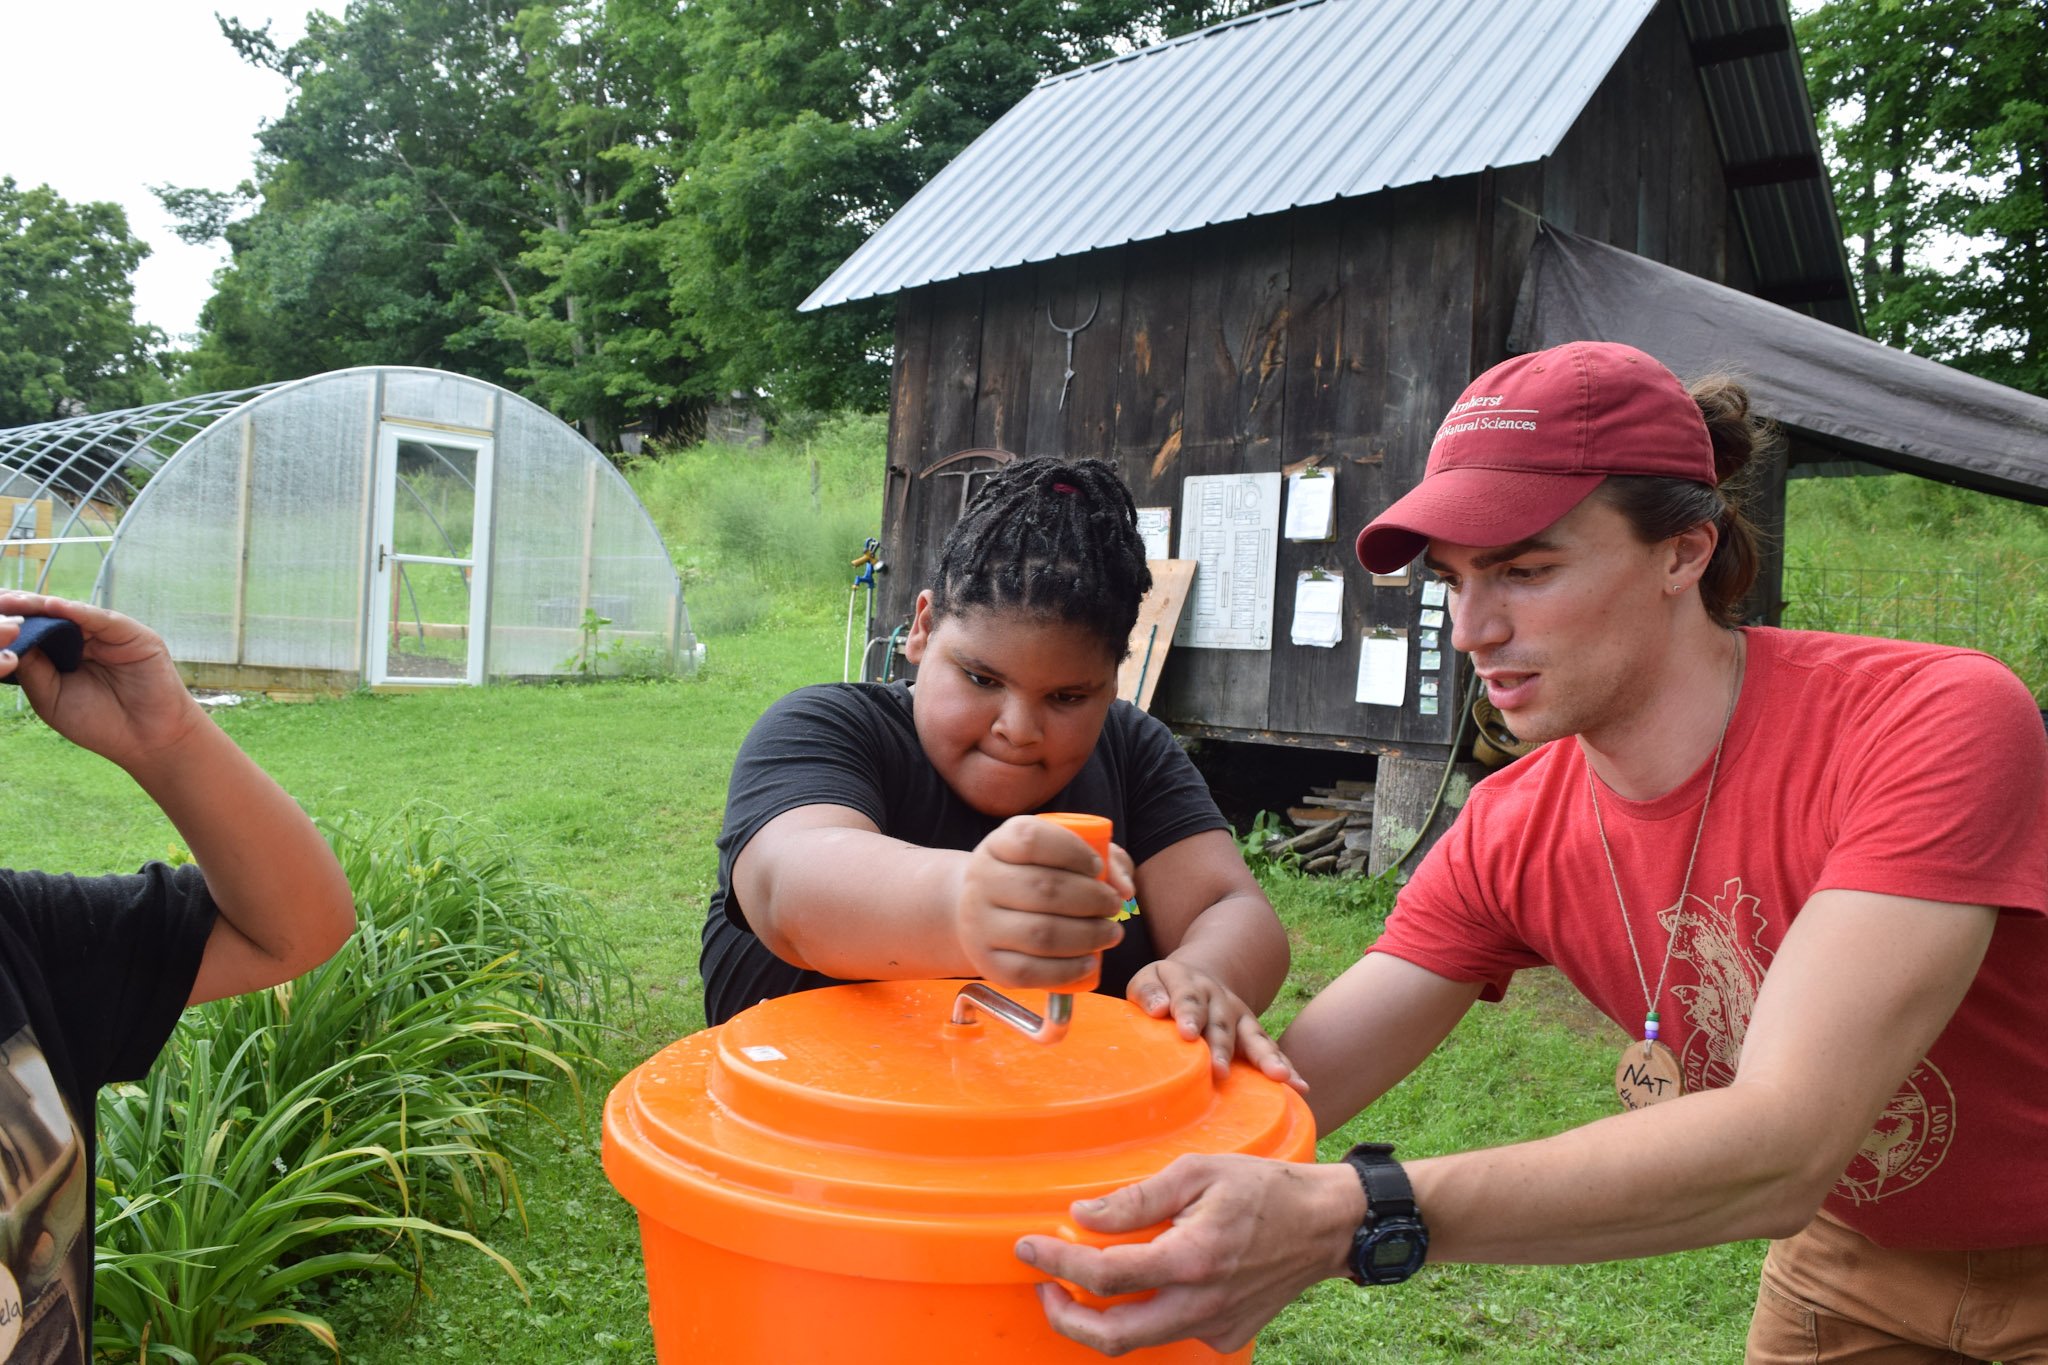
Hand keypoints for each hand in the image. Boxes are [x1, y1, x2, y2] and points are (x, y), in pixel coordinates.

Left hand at [0, 593, 203, 768]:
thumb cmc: (100, 723)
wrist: (146, 741)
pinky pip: (101, 619)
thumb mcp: (51, 697)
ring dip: (42, 605)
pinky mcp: (133, 635)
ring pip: (72, 613)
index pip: (36, 631)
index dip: (13, 622)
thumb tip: (10, 638)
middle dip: (21, 608)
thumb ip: (33, 669)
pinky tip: (53, 607)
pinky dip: (78, 611)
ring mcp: (110, 636)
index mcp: (67, 655)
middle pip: (50, 617)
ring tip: (13, 601)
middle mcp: (88, 640)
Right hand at [954, 815, 1128, 988]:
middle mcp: (981, 881)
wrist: (983, 911)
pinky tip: (1090, 961)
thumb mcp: (1061, 855)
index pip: (1032, 839)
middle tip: (1113, 905)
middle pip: (1043, 889)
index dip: (1073, 852)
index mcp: (998, 844)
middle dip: (1092, 899)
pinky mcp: (988, 963)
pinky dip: (1068, 969)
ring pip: (1040, 934)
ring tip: (1111, 933)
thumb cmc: (1033, 877)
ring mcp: (980, 924)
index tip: (1097, 866)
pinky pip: (1030, 972)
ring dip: (1088, 935)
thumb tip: (1124, 887)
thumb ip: (1104, 858)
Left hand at [1014, 1154, 1362, 1355]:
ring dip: (1102, 1320)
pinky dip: (1147, 1313)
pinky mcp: (1227, 1336)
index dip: (1056, 1265)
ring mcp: (1216, 1326)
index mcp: (1191, 1259)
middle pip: (1112, 1337)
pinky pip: (1172, 1333)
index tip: (1027, 1248)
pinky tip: (1146, 1284)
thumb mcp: (1197, 1172)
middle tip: (1044, 1288)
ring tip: (1083, 1285)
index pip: (1105, 1276)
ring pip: (1140, 1340)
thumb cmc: (1264, 1188)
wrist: (1326, 1226)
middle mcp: (1201, 1304)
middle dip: (1065, 1319)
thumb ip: (1137, 1198)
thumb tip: (1083, 1217)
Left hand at [1128, 959, 1305, 1089]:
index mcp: (1188, 982)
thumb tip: (1158, 1008)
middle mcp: (1218, 997)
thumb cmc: (1164, 989)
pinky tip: (1300, 1087)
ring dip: (1266, 1057)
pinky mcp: (1253, 1032)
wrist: (1196, 977)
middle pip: (1222, 1023)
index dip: (1189, 1014)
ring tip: (1279, 1076)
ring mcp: (1239, 1015)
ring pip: (1254, 1036)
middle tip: (1219, 1070)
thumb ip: (1148, 991)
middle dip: (1222, 1047)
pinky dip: (1288, 1067)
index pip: (1188, 998)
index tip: (1187, 1034)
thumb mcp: (1148, 979)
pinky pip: (1271, 1050)